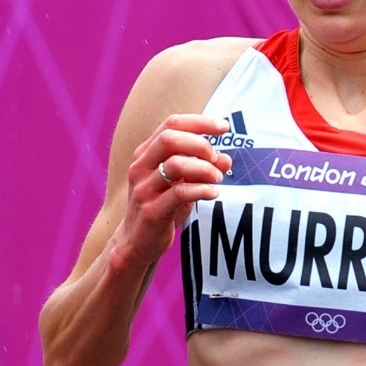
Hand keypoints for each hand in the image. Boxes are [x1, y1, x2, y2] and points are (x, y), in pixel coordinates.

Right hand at [113, 113, 232, 270]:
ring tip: (218, 178)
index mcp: (146, 153)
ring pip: (175, 165)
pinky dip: (202, 189)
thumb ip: (203, 167)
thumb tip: (226, 158)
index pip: (171, 124)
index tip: (224, 127)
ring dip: (204, 168)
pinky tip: (213, 193)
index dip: (199, 122)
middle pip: (170, 139)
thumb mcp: (184, 183)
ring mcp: (143, 189)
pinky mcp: (151, 211)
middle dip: (200, 144)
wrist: (138, 242)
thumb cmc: (163, 206)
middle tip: (217, 158)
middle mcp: (140, 167)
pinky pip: (179, 193)